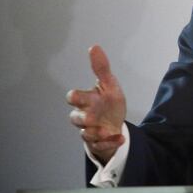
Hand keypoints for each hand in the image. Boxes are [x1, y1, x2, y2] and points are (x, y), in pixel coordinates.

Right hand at [66, 45, 126, 163]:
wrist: (115, 123)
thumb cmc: (108, 102)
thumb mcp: (109, 85)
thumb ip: (101, 68)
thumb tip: (94, 47)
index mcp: (87, 100)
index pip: (73, 97)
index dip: (77, 97)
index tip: (88, 95)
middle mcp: (85, 116)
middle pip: (74, 118)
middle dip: (82, 118)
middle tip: (93, 116)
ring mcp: (90, 130)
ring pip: (85, 134)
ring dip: (96, 132)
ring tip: (108, 129)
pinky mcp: (98, 143)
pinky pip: (100, 145)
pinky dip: (110, 142)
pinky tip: (120, 138)